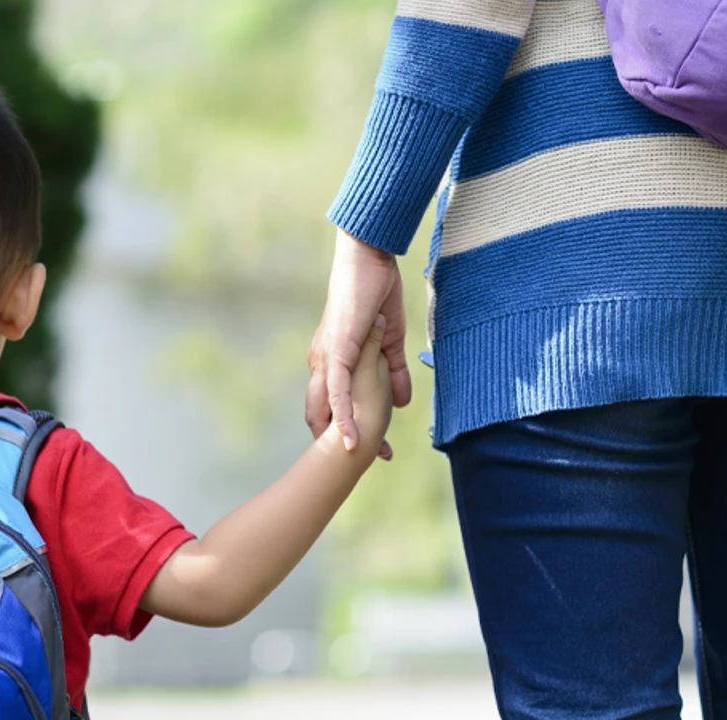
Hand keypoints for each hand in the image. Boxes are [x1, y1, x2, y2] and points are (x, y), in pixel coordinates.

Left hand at [306, 229, 410, 456]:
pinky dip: (344, 417)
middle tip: (367, 463)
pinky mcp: (337, 351)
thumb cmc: (374, 293)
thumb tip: (403, 401)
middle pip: (323, 416)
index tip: (370, 454)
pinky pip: (337, 392)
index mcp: (333, 362)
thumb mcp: (390, 341)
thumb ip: (395, 371)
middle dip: (341, 443)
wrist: (367, 259)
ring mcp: (327, 359)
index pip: (335, 406)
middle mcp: (322, 365)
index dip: (349, 431)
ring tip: (358, 463)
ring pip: (328, 409)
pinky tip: (351, 440)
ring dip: (342, 438)